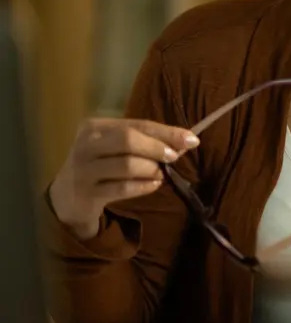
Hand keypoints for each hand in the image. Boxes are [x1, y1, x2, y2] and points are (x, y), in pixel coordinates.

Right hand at [47, 118, 199, 239]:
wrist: (67, 198)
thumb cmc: (100, 166)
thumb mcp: (118, 149)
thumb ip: (147, 142)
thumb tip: (185, 141)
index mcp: (94, 127)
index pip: (136, 124)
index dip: (166, 131)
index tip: (192, 139)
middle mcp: (85, 145)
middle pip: (128, 139)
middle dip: (157, 148)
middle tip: (174, 158)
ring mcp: (83, 170)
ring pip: (127, 165)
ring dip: (152, 170)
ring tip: (161, 174)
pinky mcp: (87, 193)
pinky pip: (123, 188)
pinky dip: (144, 186)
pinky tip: (153, 185)